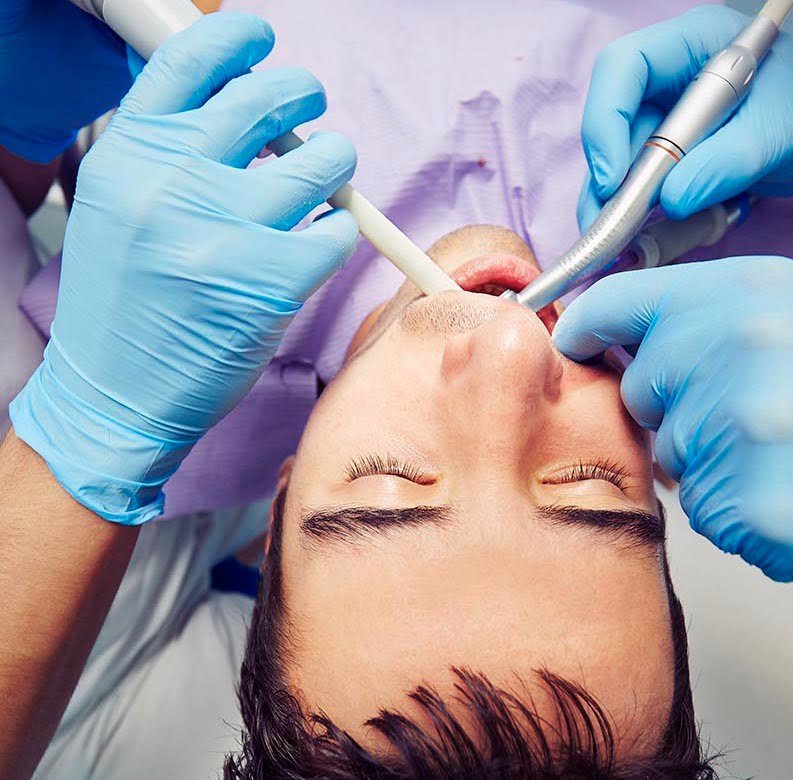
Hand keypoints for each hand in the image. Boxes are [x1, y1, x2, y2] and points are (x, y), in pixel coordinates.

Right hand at [10, 12, 357, 523]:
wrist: (117, 395)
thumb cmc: (124, 306)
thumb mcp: (119, 207)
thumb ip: (166, 152)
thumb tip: (231, 104)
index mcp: (129, 153)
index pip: (190, 60)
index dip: (236, 37)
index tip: (263, 38)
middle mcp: (174, 180)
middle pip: (266, 99)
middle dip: (302, 96)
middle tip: (311, 111)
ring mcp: (225, 230)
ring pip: (320, 161)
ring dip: (335, 161)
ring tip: (326, 181)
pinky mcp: (272, 280)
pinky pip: (337, 230)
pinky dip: (340, 232)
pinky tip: (321, 242)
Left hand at [553, 256, 792, 603]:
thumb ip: (713, 321)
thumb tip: (628, 338)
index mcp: (751, 290)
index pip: (625, 299)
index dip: (590, 325)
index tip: (574, 342)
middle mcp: (737, 345)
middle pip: (639, 387)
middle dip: (677, 411)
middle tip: (761, 421)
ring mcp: (740, 423)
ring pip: (669, 453)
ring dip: (712, 464)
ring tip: (792, 457)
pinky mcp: (746, 500)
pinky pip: (702, 508)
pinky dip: (738, 510)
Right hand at [579, 5, 792, 224]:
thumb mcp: (780, 132)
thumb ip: (726, 163)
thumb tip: (671, 201)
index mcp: (694, 45)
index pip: (624, 69)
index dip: (606, 120)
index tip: (612, 177)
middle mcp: (671, 80)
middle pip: (612, 123)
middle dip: (604, 178)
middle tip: (603, 225)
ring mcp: (668, 121)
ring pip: (620, 162)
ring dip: (614, 204)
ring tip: (614, 243)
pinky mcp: (672, 160)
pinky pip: (640, 187)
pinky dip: (636, 216)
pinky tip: (637, 240)